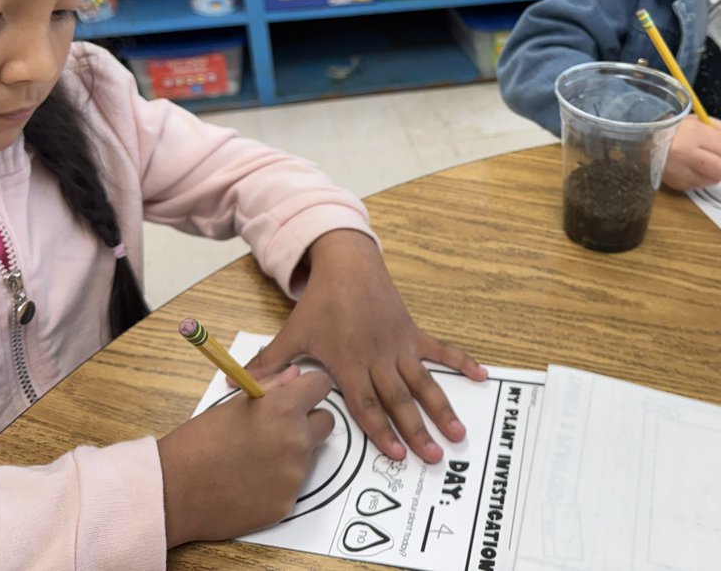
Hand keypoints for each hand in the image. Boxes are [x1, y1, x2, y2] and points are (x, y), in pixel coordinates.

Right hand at [157, 366, 334, 547]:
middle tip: (277, 428)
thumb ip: (273, 388)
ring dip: (293, 453)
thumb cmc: (198, 442)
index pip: (322, 386)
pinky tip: (251, 482)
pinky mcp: (288, 503)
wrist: (174, 491)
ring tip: (256, 458)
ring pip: (310, 455)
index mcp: (283, 409)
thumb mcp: (234, 405)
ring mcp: (294, 475)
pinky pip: (294, 485)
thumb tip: (296, 376)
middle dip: (307, 422)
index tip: (300, 395)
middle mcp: (296, 441)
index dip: (310, 389)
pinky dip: (279, 482)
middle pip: (325, 422)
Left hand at [246, 229, 486, 463]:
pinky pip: (440, 349)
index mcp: (348, 363)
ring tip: (459, 432)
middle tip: (434, 456)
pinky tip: (481, 376)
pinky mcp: (412, 331)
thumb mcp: (292, 333)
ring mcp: (398, 344)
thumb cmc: (320, 302)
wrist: (347, 263)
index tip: (397, 454)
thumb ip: (271, 365)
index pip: (366, 404)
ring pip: (423, 382)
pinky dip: (461, 362)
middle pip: (399, 400)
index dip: (381, 431)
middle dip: (418, 430)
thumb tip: (239, 390)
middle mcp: (377, 357)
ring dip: (442, 407)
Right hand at [660, 116, 720, 190]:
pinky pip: (700, 185)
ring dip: (716, 174)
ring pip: (715, 180)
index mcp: (694, 132)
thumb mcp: (700, 121)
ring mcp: (682, 170)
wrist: (647, 141)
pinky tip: (693, 169)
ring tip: (705, 164)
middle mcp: (687, 152)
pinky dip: (702, 179)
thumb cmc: (675, 129)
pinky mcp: (678, 183)